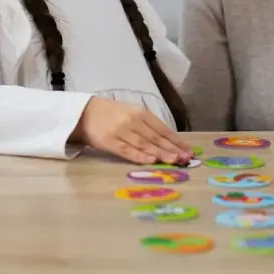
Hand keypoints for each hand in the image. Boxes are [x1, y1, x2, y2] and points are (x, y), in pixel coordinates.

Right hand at [69, 97, 192, 164]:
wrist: (85, 112)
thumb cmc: (112, 115)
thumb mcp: (132, 114)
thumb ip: (148, 126)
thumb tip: (171, 143)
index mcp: (140, 113)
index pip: (162, 129)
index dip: (176, 140)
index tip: (189, 151)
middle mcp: (132, 121)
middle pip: (155, 137)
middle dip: (171, 148)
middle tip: (185, 158)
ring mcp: (120, 131)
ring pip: (144, 144)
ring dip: (160, 153)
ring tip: (173, 161)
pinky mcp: (108, 141)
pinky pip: (126, 150)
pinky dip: (139, 156)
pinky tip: (150, 161)